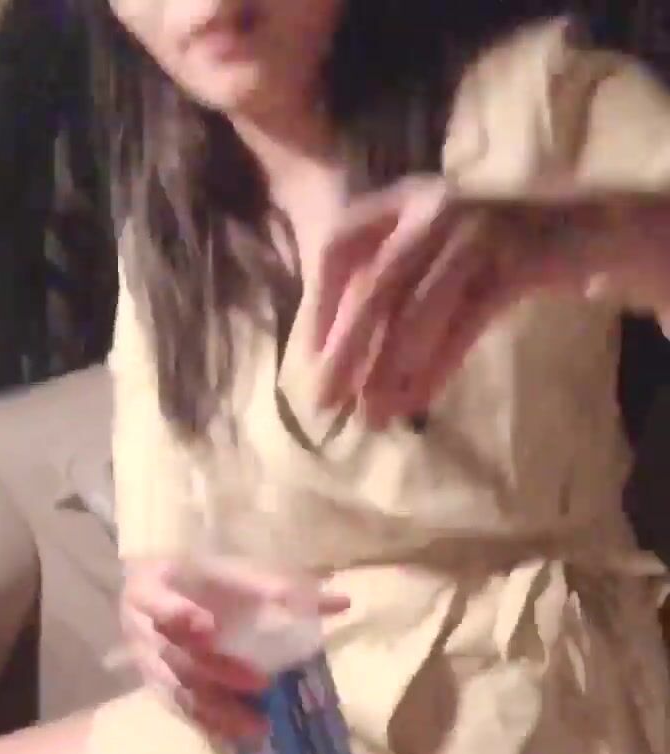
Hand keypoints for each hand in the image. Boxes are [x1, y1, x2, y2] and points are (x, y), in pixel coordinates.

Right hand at [121, 557, 348, 740]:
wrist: (159, 590)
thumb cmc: (200, 576)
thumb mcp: (233, 572)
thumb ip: (279, 587)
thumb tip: (342, 601)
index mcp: (151, 587)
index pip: (156, 602)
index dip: (177, 615)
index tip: (208, 627)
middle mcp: (141, 629)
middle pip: (174, 656)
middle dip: (217, 671)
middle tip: (260, 684)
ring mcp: (146, 662)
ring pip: (180, 691)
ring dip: (219, 709)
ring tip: (258, 725)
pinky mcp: (156, 687)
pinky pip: (182, 709)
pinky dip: (211, 722)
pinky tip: (241, 735)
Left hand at [312, 178, 669, 425]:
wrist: (581, 228)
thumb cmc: (489, 250)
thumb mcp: (432, 251)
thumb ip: (387, 287)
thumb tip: (333, 360)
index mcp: (402, 199)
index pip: (341, 248)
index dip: (320, 304)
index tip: (308, 358)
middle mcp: (433, 208)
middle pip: (375, 285)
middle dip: (346, 349)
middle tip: (325, 401)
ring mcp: (476, 231)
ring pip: (418, 311)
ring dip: (389, 370)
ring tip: (373, 417)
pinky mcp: (513, 263)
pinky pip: (464, 325)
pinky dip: (437, 368)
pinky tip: (417, 403)